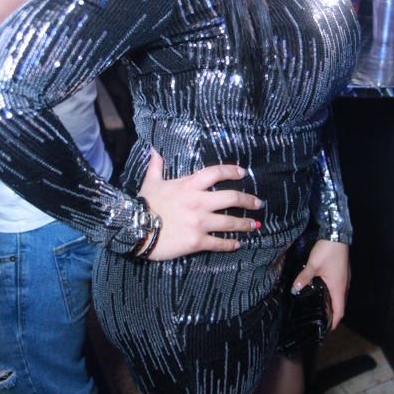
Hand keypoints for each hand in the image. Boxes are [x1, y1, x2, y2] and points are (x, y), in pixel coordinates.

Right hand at [137, 149, 263, 260]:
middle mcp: (199, 202)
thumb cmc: (144, 204)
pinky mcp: (197, 241)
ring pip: (230, 222)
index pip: (216, 173)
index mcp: (189, 185)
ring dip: (245, 223)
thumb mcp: (151, 182)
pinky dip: (230, 244)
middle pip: (231, 198)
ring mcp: (200, 223)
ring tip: (255, 225)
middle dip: (248, 200)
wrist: (136, 230)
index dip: (232, 171)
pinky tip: (237, 244)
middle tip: (257, 203)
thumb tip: (154, 149)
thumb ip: (156, 166)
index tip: (243, 172)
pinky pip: (219, 243)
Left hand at [293, 239, 349, 329]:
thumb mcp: (313, 265)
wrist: (337, 234)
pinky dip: (333, 294)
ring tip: (321, 309)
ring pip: (340, 296)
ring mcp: (345, 278)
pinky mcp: (343, 272)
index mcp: (339, 288)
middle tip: (320, 321)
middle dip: (332, 315)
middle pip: (340, 305)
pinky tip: (323, 291)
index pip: (339, 312)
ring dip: (333, 304)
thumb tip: (294, 290)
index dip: (334, 322)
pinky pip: (339, 288)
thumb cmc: (327, 251)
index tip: (326, 330)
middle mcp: (345, 285)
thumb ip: (304, 278)